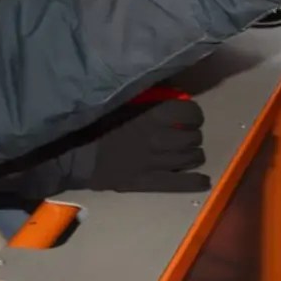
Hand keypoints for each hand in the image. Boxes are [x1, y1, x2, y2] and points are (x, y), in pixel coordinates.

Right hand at [85, 97, 208, 192]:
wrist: (78, 155)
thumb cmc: (98, 124)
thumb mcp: (124, 102)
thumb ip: (150, 101)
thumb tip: (174, 96)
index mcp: (153, 115)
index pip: (191, 112)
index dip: (194, 115)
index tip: (189, 117)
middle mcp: (160, 137)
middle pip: (194, 137)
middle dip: (193, 136)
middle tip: (184, 137)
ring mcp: (157, 162)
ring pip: (192, 158)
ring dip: (192, 155)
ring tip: (186, 155)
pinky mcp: (149, 182)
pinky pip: (182, 183)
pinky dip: (196, 181)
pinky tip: (202, 180)